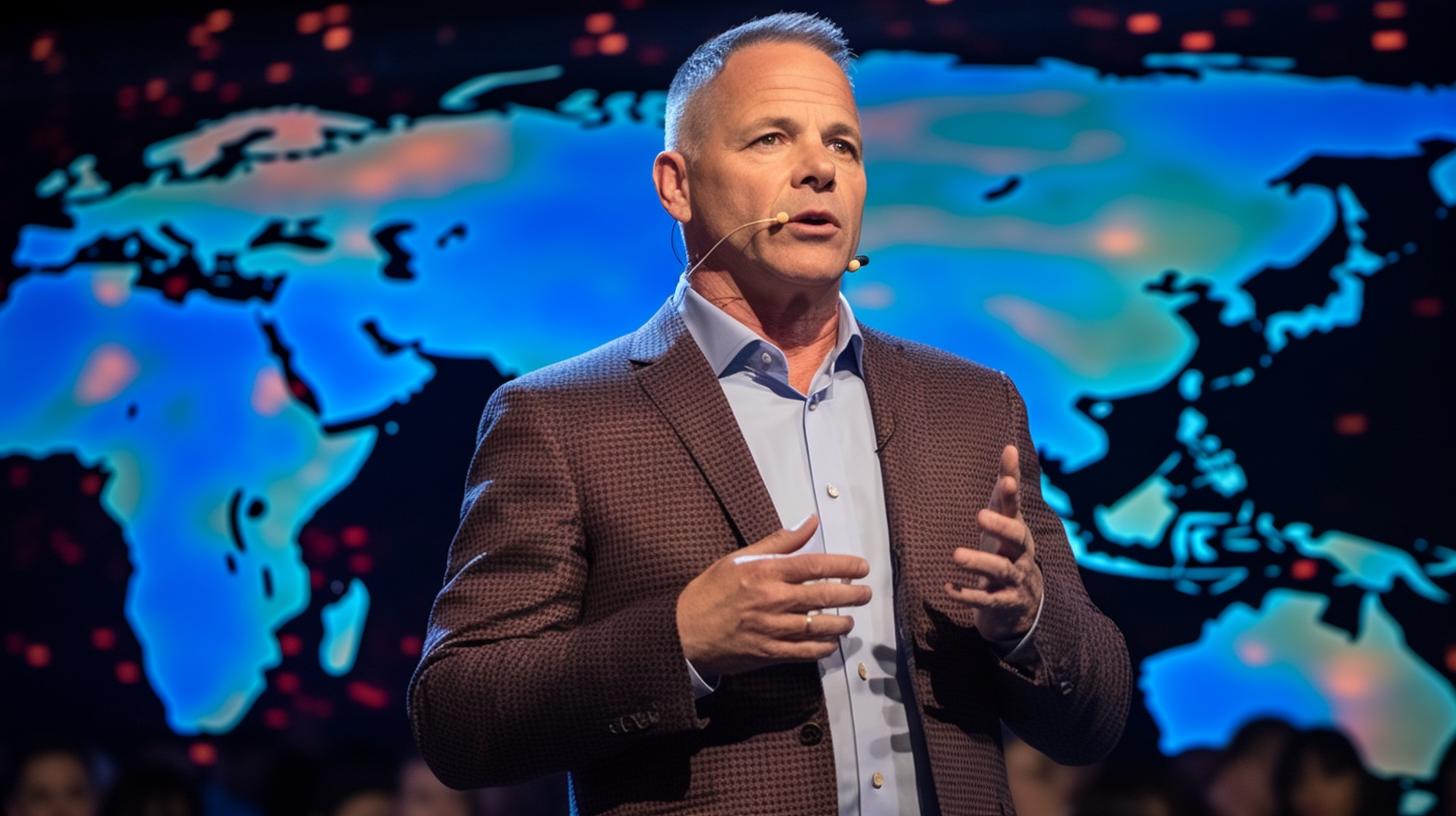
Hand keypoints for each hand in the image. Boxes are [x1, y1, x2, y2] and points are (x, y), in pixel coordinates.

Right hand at [676, 515, 871, 677]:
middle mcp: (773, 600)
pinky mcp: (770, 653)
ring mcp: (773, 629)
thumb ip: (780, 542)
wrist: (684, 631)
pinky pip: (806, 652)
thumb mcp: (740, 558)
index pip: (816, 564)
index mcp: (766, 572)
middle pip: (824, 596)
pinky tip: (830, 642)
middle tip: (865, 593)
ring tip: (849, 619)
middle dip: (852, 594)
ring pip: (820, 627)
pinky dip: (823, 647)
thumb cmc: (711, 591)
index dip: (844, 565)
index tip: (861, 567)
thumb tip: (810, 521)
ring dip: (841, 623)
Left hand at [945, 444, 1042, 642]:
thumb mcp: (1006, 521)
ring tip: (955, 555)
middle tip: (980, 515)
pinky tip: (947, 589)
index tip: (1006, 479)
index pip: (1017, 510)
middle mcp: (1021, 554)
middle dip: (1001, 527)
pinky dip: (967, 595)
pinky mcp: (1003, 604)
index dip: (1012, 496)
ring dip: (978, 562)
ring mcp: (1015, 580)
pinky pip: (986, 600)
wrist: (1021, 606)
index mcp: (1019, 532)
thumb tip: (1009, 447)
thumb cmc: (1008, 553)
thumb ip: (1005, 488)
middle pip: (1018, 539)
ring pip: (1001, 570)